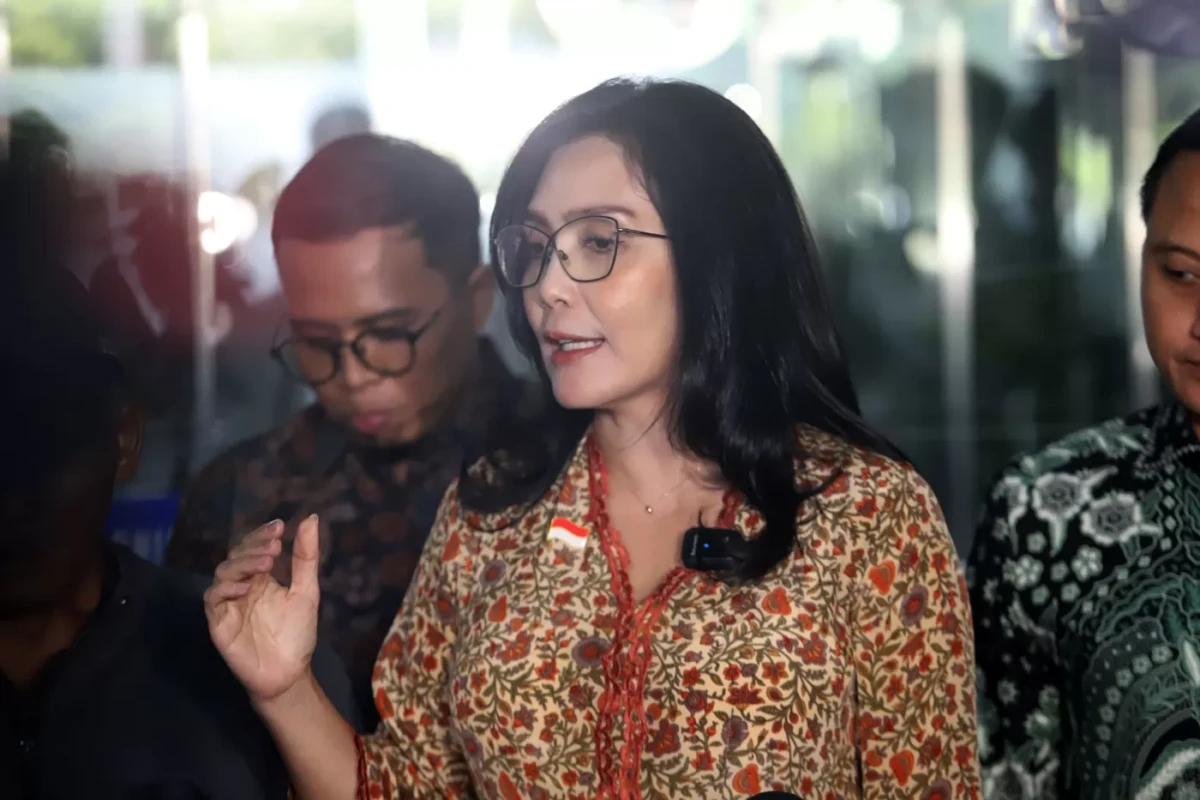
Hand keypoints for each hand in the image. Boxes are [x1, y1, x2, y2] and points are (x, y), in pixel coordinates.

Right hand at [204, 516, 320, 701]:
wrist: (288, 673)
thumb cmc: (296, 634)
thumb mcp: (306, 591)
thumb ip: (306, 558)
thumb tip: (311, 518)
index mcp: (261, 578)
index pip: (254, 548)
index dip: (263, 535)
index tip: (280, 526)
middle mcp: (241, 587)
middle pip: (237, 556)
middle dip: (254, 546)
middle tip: (275, 544)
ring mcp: (228, 603)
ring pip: (223, 573)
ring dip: (243, 564)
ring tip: (267, 563)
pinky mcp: (218, 622)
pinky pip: (213, 599)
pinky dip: (226, 589)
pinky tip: (246, 587)